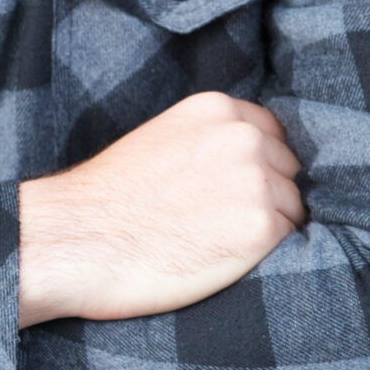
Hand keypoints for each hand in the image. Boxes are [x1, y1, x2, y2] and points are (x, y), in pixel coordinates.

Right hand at [17, 91, 303, 326]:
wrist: (77, 240)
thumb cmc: (108, 201)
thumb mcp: (162, 141)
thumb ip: (208, 140)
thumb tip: (250, 160)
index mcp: (217, 109)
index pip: (271, 133)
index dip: (258, 166)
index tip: (234, 192)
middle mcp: (243, 136)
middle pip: (288, 169)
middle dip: (268, 196)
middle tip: (222, 224)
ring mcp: (256, 179)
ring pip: (292, 208)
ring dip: (267, 228)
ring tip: (217, 245)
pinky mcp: (261, 227)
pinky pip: (289, 243)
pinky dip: (265, 256)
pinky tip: (223, 260)